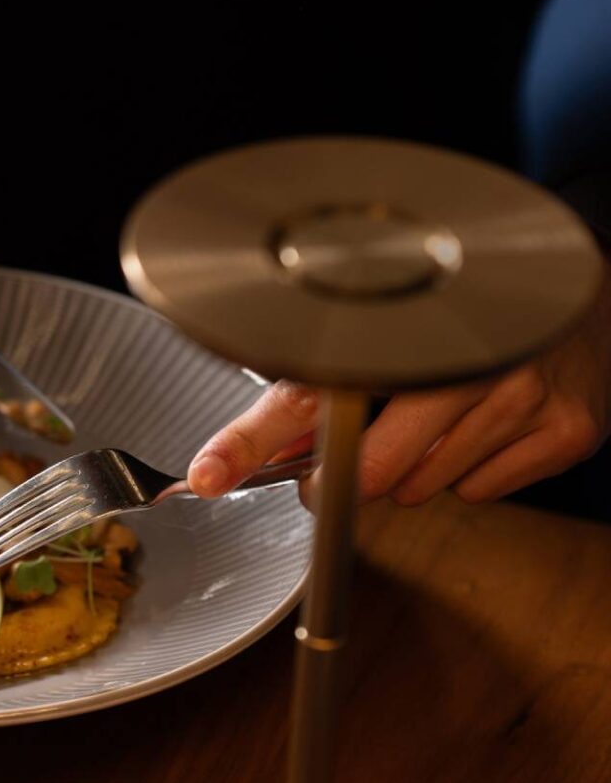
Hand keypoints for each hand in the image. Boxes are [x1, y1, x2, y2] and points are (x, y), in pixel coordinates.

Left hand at [187, 277, 610, 505]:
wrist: (575, 290)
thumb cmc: (461, 315)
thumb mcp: (378, 339)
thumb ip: (310, 397)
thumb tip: (247, 454)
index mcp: (398, 329)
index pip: (304, 395)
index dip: (250, 440)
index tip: (209, 473)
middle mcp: (463, 359)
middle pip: (369, 470)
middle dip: (345, 477)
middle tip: (342, 465)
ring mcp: (522, 395)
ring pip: (423, 488)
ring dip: (412, 472)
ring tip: (435, 419)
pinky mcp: (566, 429)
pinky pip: (480, 492)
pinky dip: (470, 474)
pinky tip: (483, 427)